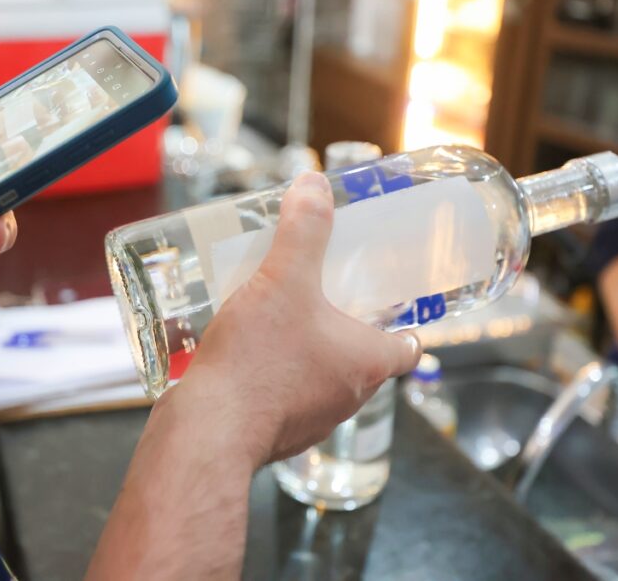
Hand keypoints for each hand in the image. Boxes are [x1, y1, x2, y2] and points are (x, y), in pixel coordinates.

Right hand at [165, 171, 421, 466]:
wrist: (209, 431)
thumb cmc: (258, 360)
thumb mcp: (283, 279)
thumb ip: (303, 229)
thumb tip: (314, 184)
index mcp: (367, 362)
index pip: (408, 346)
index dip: (402, 323)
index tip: (384, 303)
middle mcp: (348, 397)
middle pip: (361, 358)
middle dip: (341, 329)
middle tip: (317, 294)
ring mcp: (311, 420)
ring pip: (321, 379)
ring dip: (305, 352)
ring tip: (275, 317)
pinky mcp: (273, 432)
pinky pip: (283, 397)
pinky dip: (272, 376)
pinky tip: (244, 352)